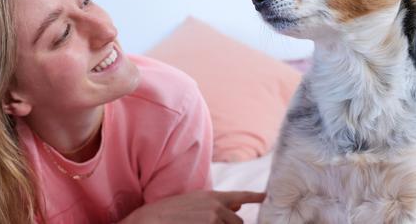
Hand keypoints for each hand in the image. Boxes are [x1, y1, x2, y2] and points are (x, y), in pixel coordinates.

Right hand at [121, 190, 265, 223]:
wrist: (149, 221)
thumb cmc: (168, 213)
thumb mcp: (193, 203)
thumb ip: (217, 204)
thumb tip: (238, 206)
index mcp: (213, 196)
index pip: (240, 195)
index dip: (255, 196)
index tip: (266, 196)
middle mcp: (217, 207)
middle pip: (238, 222)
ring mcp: (214, 220)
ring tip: (196, 223)